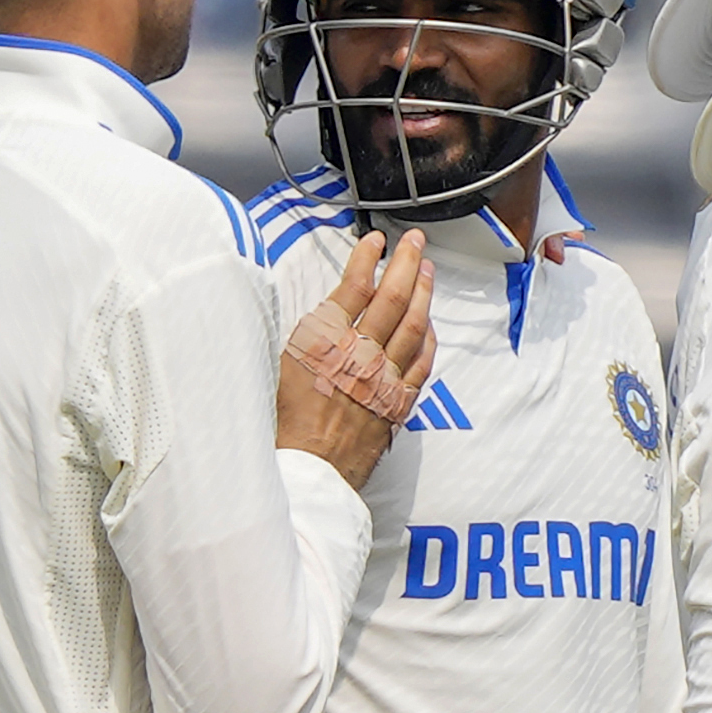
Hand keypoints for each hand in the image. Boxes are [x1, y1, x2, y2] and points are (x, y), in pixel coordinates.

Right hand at [277, 228, 434, 488]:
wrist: (307, 473)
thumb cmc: (284, 423)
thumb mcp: (281, 367)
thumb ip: (308, 335)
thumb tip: (328, 308)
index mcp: (323, 343)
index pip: (352, 288)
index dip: (366, 259)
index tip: (374, 240)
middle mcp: (358, 356)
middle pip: (391, 299)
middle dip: (406, 264)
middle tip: (416, 242)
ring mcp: (383, 379)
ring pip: (414, 326)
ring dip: (424, 293)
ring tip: (428, 269)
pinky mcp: (398, 401)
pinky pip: (422, 362)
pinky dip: (429, 337)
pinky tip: (430, 322)